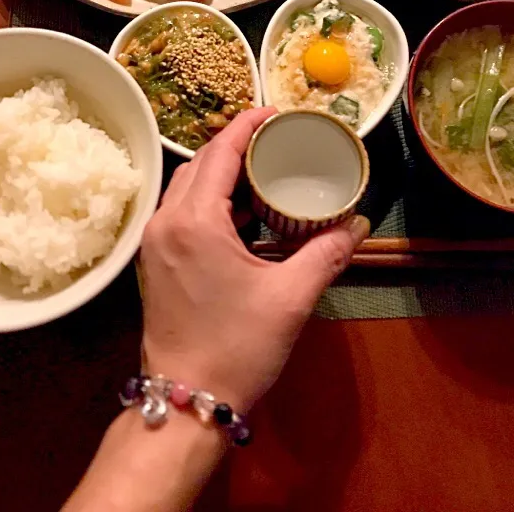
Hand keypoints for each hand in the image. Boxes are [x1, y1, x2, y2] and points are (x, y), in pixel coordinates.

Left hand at [140, 108, 369, 412]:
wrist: (187, 402)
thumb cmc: (237, 348)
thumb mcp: (290, 298)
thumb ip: (326, 253)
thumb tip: (357, 224)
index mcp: (194, 221)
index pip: (218, 151)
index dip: (247, 124)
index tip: (277, 112)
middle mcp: (166, 222)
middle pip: (199, 163)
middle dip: (235, 145)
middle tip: (276, 141)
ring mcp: (155, 242)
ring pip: (187, 186)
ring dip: (222, 173)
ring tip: (264, 171)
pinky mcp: (155, 261)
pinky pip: (182, 211)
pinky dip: (211, 201)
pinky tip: (244, 212)